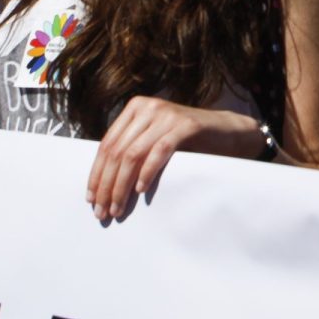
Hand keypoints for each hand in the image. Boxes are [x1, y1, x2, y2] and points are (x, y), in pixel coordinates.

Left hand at [86, 97, 257, 221]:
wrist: (227, 132)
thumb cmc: (188, 142)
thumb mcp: (154, 139)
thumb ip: (132, 148)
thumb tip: (101, 183)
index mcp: (135, 109)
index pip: (107, 144)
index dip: (96, 174)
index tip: (90, 199)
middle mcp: (148, 107)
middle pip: (117, 151)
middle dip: (106, 185)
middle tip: (102, 211)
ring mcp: (167, 114)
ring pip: (133, 154)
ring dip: (122, 186)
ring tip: (118, 208)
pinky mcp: (186, 125)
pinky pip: (160, 151)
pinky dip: (147, 172)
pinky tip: (141, 190)